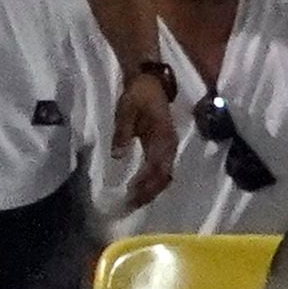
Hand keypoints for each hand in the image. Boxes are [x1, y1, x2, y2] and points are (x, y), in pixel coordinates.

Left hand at [114, 67, 176, 208]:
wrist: (150, 82)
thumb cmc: (138, 95)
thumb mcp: (126, 110)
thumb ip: (122, 133)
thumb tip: (117, 156)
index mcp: (163, 138)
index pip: (157, 169)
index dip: (145, 184)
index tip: (131, 195)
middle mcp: (170, 147)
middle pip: (163, 177)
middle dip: (148, 193)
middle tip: (130, 206)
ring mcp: (169, 148)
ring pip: (164, 176)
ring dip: (151, 190)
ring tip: (134, 201)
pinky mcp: (164, 148)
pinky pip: (162, 170)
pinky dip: (152, 182)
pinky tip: (141, 188)